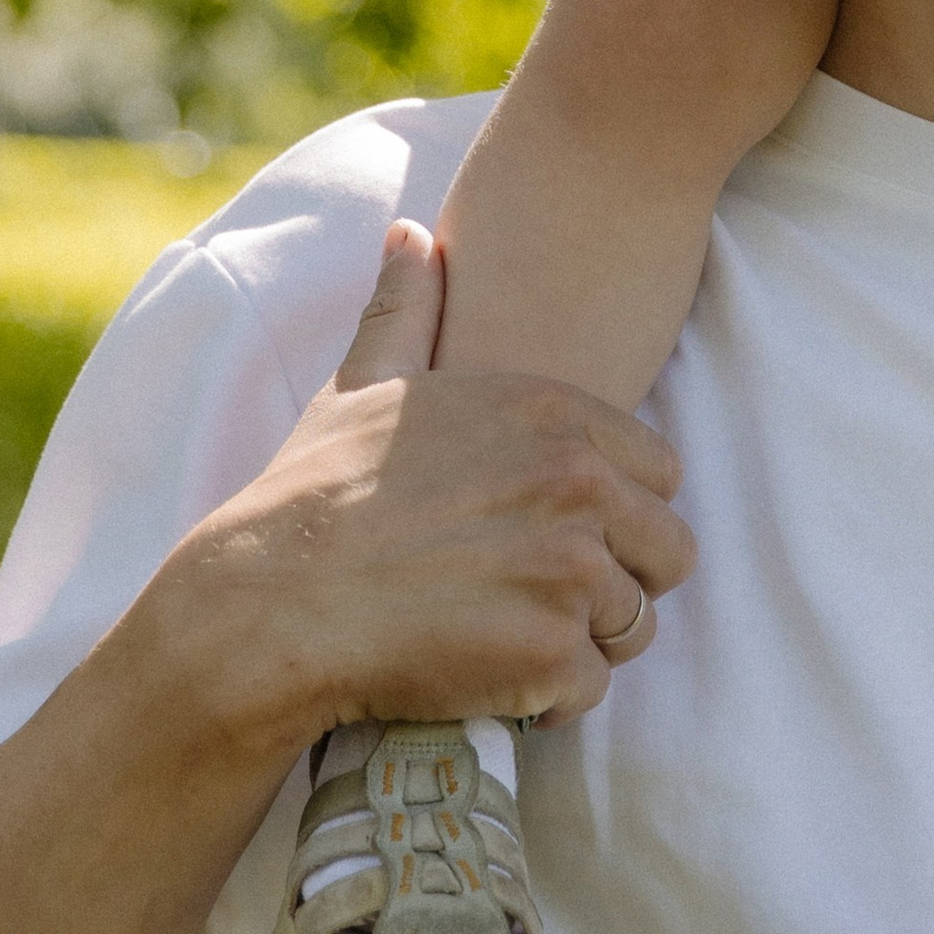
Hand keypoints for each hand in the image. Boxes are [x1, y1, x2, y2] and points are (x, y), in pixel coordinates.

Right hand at [165, 224, 695, 746]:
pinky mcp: (549, 651)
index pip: (660, 473)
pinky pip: (589, 688)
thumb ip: (408, 309)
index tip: (549, 533)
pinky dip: (544, 699)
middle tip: (528, 598)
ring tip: (499, 636)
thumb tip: (412, 234)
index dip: (613, 513)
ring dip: (579, 644)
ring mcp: (569, 568)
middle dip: (613, 582)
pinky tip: (484, 677)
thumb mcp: (363, 387)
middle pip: (668, 552)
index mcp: (552, 414)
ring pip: (634, 625)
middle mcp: (576, 482)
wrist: (265, 608)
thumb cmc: (311, 500)